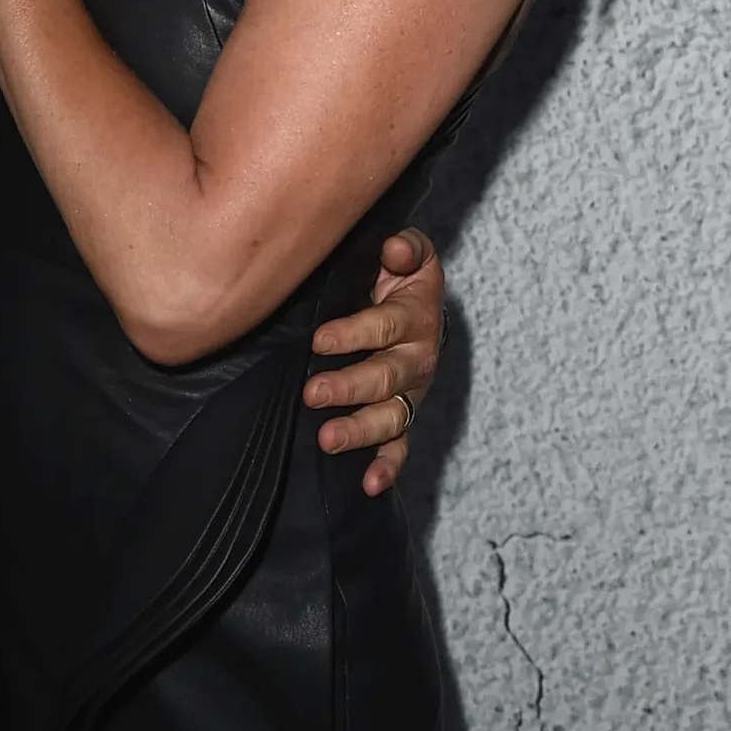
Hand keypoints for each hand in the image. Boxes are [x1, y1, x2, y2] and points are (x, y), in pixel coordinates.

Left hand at [304, 227, 445, 495]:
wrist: (413, 303)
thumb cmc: (396, 276)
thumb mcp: (405, 254)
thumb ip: (404, 246)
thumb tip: (395, 247)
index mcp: (414, 316)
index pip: (385, 326)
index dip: (354, 333)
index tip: (320, 340)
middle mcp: (416, 358)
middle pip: (386, 377)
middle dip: (349, 387)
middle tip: (314, 393)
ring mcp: (410, 391)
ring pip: (391, 416)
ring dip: (361, 430)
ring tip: (327, 439)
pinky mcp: (403, 414)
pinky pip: (399, 446)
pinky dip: (387, 466)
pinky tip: (368, 483)